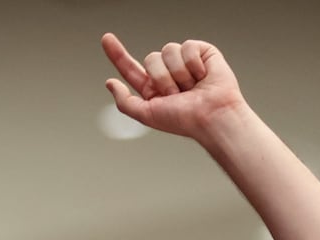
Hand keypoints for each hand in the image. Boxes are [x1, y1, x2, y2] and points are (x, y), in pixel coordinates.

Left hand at [101, 33, 245, 143]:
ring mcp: (184, 61)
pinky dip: (193, 63)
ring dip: (179, 73)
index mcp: (153, 88)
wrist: (213, 116)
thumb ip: (125, 101)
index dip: (118, 54)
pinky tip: (203, 75)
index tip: (107, 38)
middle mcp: (168, 73)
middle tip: (177, 94)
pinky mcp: (201, 52)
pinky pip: (187, 46)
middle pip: (151, 58)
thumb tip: (110, 83)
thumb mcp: (147, 115)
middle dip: (162, 78)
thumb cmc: (185, 120)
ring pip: (168, 50)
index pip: (131, 68)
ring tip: (192, 87)